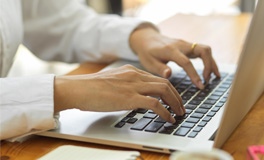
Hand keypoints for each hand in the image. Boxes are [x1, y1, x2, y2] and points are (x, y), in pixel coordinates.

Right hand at [54, 65, 184, 122]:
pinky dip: (165, 112)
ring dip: (175, 103)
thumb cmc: (91, 88)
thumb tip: (133, 95)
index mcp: (131, 71)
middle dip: (177, 96)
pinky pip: (155, 104)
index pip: (157, 78)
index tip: (173, 98)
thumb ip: (125, 85)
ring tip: (179, 113)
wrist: (78, 88)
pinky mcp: (130, 98)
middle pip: (165, 83)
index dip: (169, 89)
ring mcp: (134, 86)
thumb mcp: (112, 81)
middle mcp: (135, 76)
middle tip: (181, 107)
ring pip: (164, 90)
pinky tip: (169, 118)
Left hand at [129, 27, 219, 88]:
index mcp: (170, 50)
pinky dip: (209, 60)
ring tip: (214, 77)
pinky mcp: (188, 46)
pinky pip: (202, 51)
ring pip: (205, 49)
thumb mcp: (149, 62)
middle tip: (207, 80)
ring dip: (212, 63)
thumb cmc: (147, 52)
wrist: (147, 39)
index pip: (186, 62)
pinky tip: (210, 71)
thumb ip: (160, 68)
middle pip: (203, 50)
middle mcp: (181, 45)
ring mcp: (186, 44)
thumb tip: (169, 74)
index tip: (200, 86)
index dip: (194, 74)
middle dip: (209, 65)